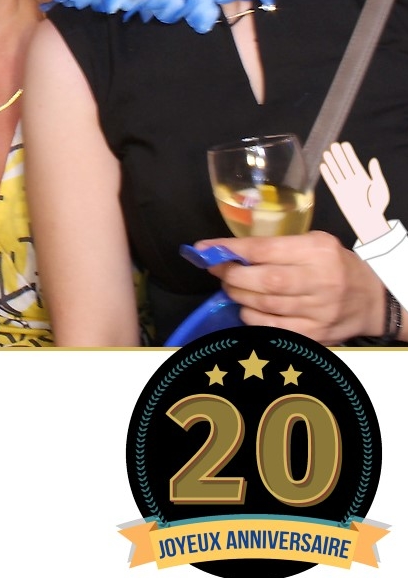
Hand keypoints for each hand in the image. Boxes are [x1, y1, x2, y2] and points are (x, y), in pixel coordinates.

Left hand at [202, 230, 384, 342]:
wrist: (371, 299)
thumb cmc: (334, 265)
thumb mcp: (312, 243)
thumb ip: (275, 246)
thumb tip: (227, 251)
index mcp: (317, 251)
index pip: (263, 250)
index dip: (229, 250)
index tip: (205, 249)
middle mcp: (320, 281)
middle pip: (263, 281)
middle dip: (232, 276)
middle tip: (219, 271)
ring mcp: (319, 311)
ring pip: (264, 306)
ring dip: (239, 296)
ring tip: (233, 288)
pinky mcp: (316, 334)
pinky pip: (272, 328)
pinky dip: (252, 318)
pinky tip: (248, 308)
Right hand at [320, 141, 391, 243]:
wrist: (368, 220)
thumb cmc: (377, 205)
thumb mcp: (380, 187)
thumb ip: (376, 173)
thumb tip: (373, 160)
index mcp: (363, 177)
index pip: (354, 162)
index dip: (349, 153)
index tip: (345, 144)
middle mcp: (352, 180)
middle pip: (343, 165)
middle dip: (338, 155)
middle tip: (333, 144)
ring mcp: (344, 186)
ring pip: (336, 171)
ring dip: (331, 162)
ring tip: (326, 152)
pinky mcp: (337, 193)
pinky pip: (330, 182)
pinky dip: (326, 174)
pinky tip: (323, 166)